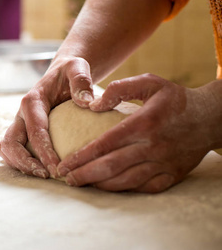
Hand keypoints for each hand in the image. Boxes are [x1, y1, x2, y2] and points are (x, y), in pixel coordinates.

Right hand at [0, 56, 94, 177]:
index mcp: (32, 100)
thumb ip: (82, 81)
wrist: (61, 72)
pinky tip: (41, 171)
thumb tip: (87, 102)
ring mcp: (19, 124)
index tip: (57, 168)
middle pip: (11, 143)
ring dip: (20, 165)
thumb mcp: (78, 67)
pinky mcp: (22, 132)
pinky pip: (13, 150)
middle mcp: (20, 113)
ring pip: (7, 149)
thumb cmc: (70, 72)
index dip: (43, 151)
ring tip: (43, 176)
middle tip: (47, 176)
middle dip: (25, 162)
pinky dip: (21, 163)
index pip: (34, 130)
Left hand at [57, 74, 221, 192]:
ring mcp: (164, 163)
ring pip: (126, 181)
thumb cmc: (174, 98)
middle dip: (84, 174)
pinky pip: (144, 187)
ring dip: (100, 185)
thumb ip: (119, 89)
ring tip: (81, 184)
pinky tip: (107, 187)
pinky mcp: (173, 175)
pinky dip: (123, 189)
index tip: (64, 163)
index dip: (81, 156)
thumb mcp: (150, 82)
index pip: (104, 143)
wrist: (211, 117)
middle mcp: (153, 146)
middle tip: (66, 178)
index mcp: (144, 123)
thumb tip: (93, 105)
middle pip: (111, 166)